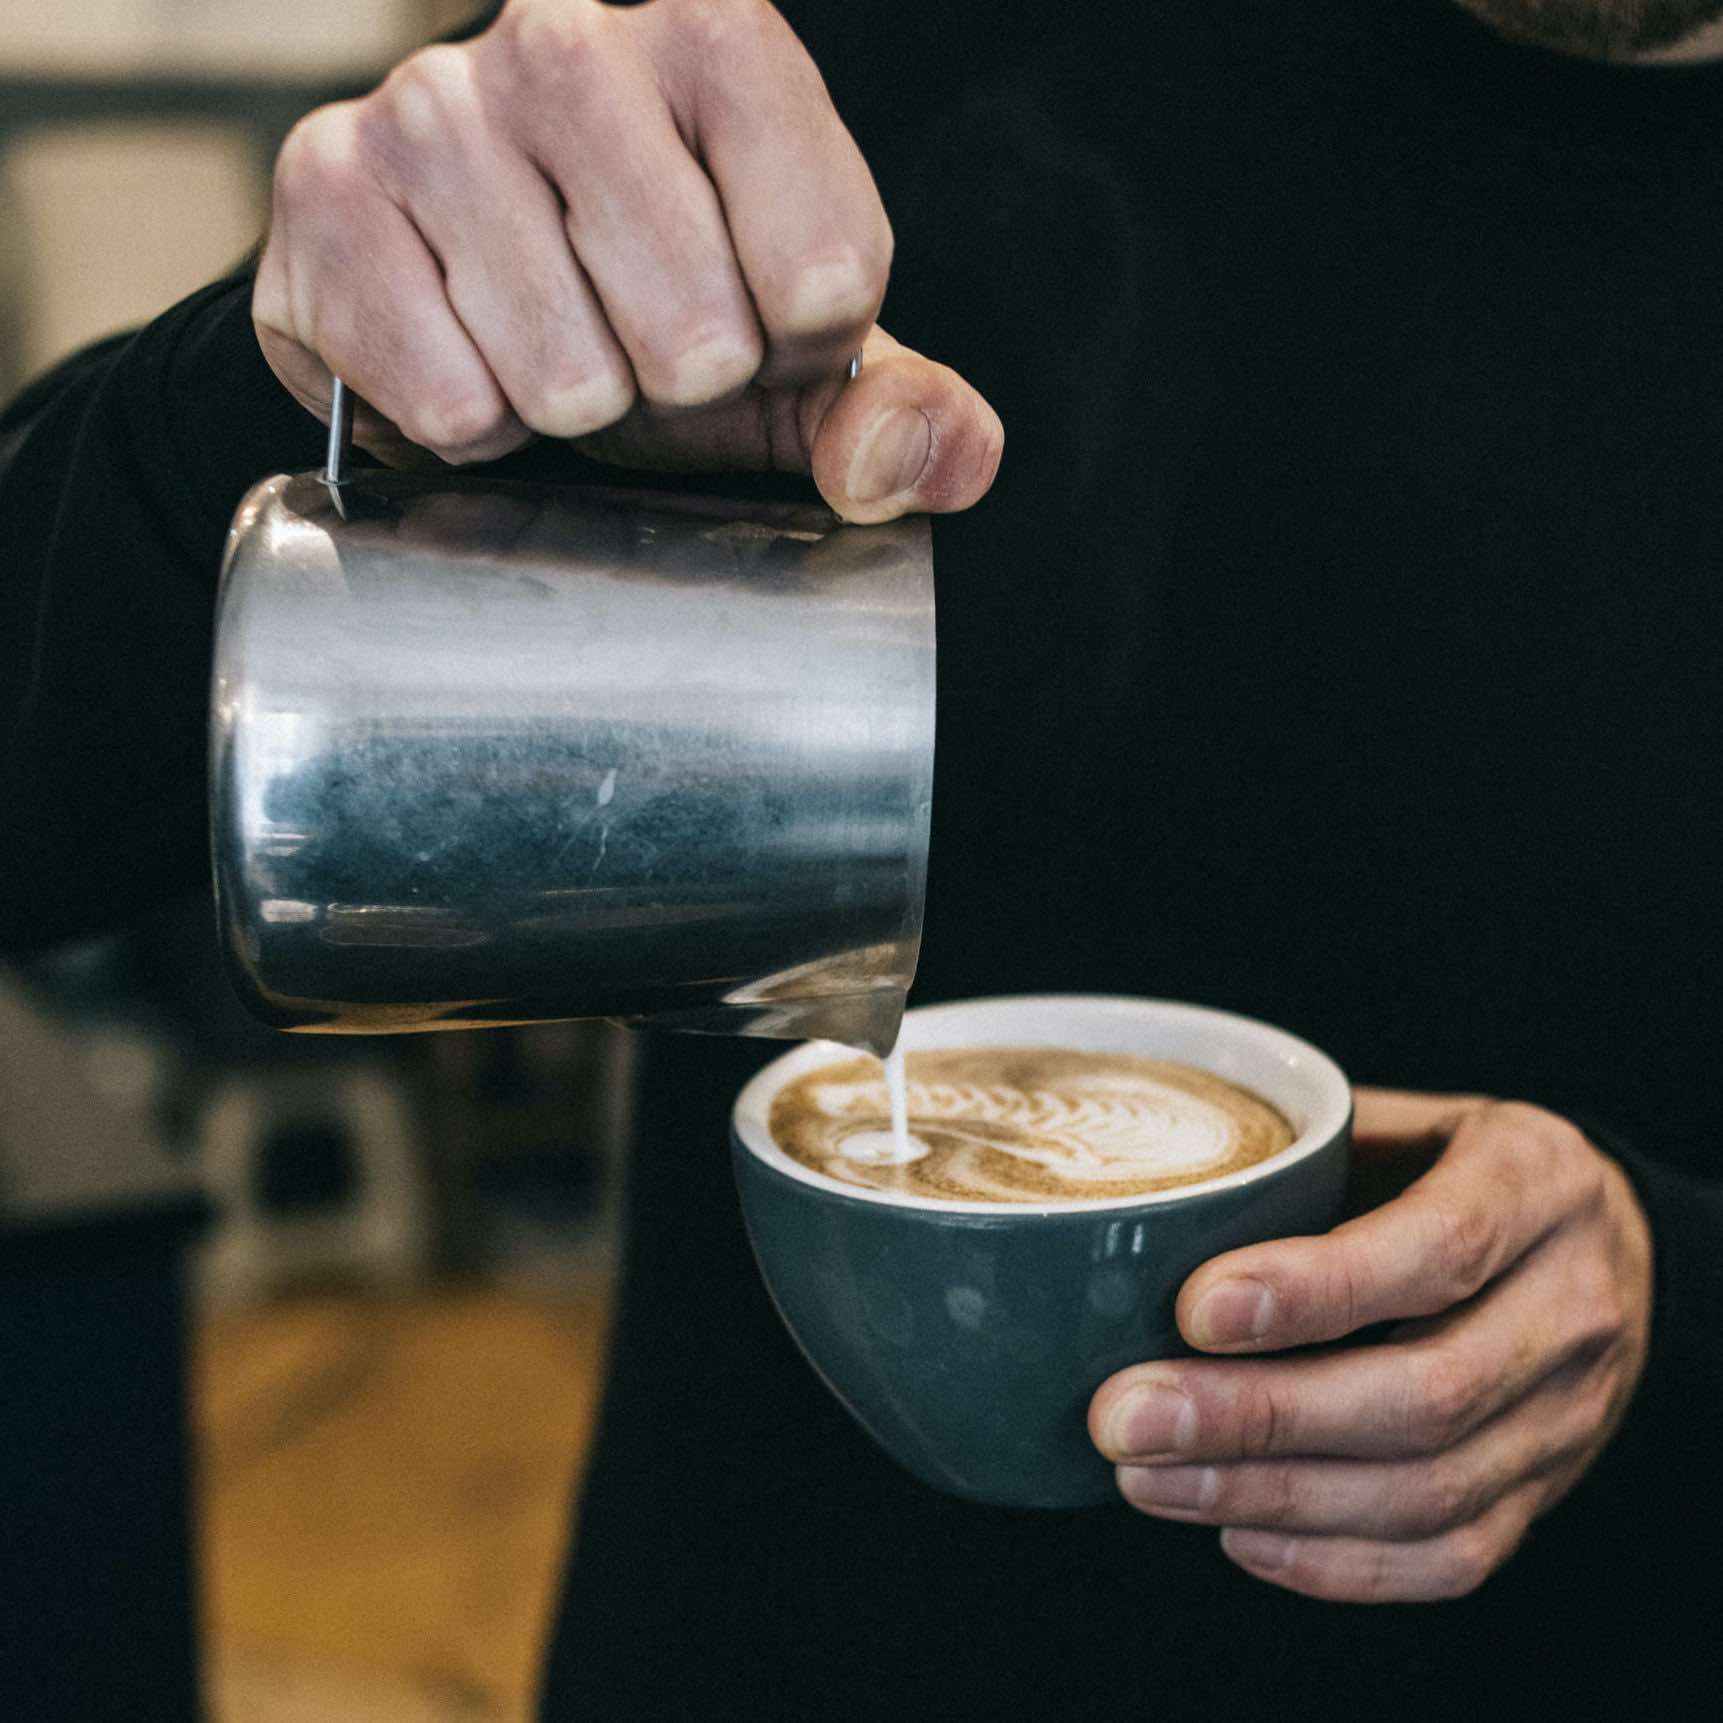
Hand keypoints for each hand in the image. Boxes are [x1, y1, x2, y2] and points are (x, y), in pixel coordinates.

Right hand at [253, 0, 1002, 522]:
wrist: (466, 299)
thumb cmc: (655, 311)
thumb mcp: (804, 362)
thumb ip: (903, 415)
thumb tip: (905, 463)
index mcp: (721, 40)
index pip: (829, 269)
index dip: (796, 346)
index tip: (755, 322)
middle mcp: (569, 37)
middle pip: (699, 334)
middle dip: (678, 385)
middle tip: (636, 342)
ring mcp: (434, 107)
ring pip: (570, 377)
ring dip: (572, 407)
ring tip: (550, 346)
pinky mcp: (327, 194)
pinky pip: (454, 402)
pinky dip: (475, 424)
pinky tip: (467, 355)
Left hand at [1088, 1089, 1653, 1601]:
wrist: (1595, 1240)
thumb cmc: (1449, 1165)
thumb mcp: (1399, 1117)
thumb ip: (1301, 1151)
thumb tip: (1150, 1199)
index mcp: (1536, 1181)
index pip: (1441, 1248)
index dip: (1316, 1291)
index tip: (1194, 1311)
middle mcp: (1572, 1305)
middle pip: (1426, 1393)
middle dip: (1258, 1417)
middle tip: (1125, 1416)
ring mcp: (1570, 1415)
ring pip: (1429, 1491)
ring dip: (1270, 1496)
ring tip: (1147, 1477)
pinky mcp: (1546, 1493)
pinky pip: (1449, 1557)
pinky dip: (1332, 1561)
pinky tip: (1233, 1530)